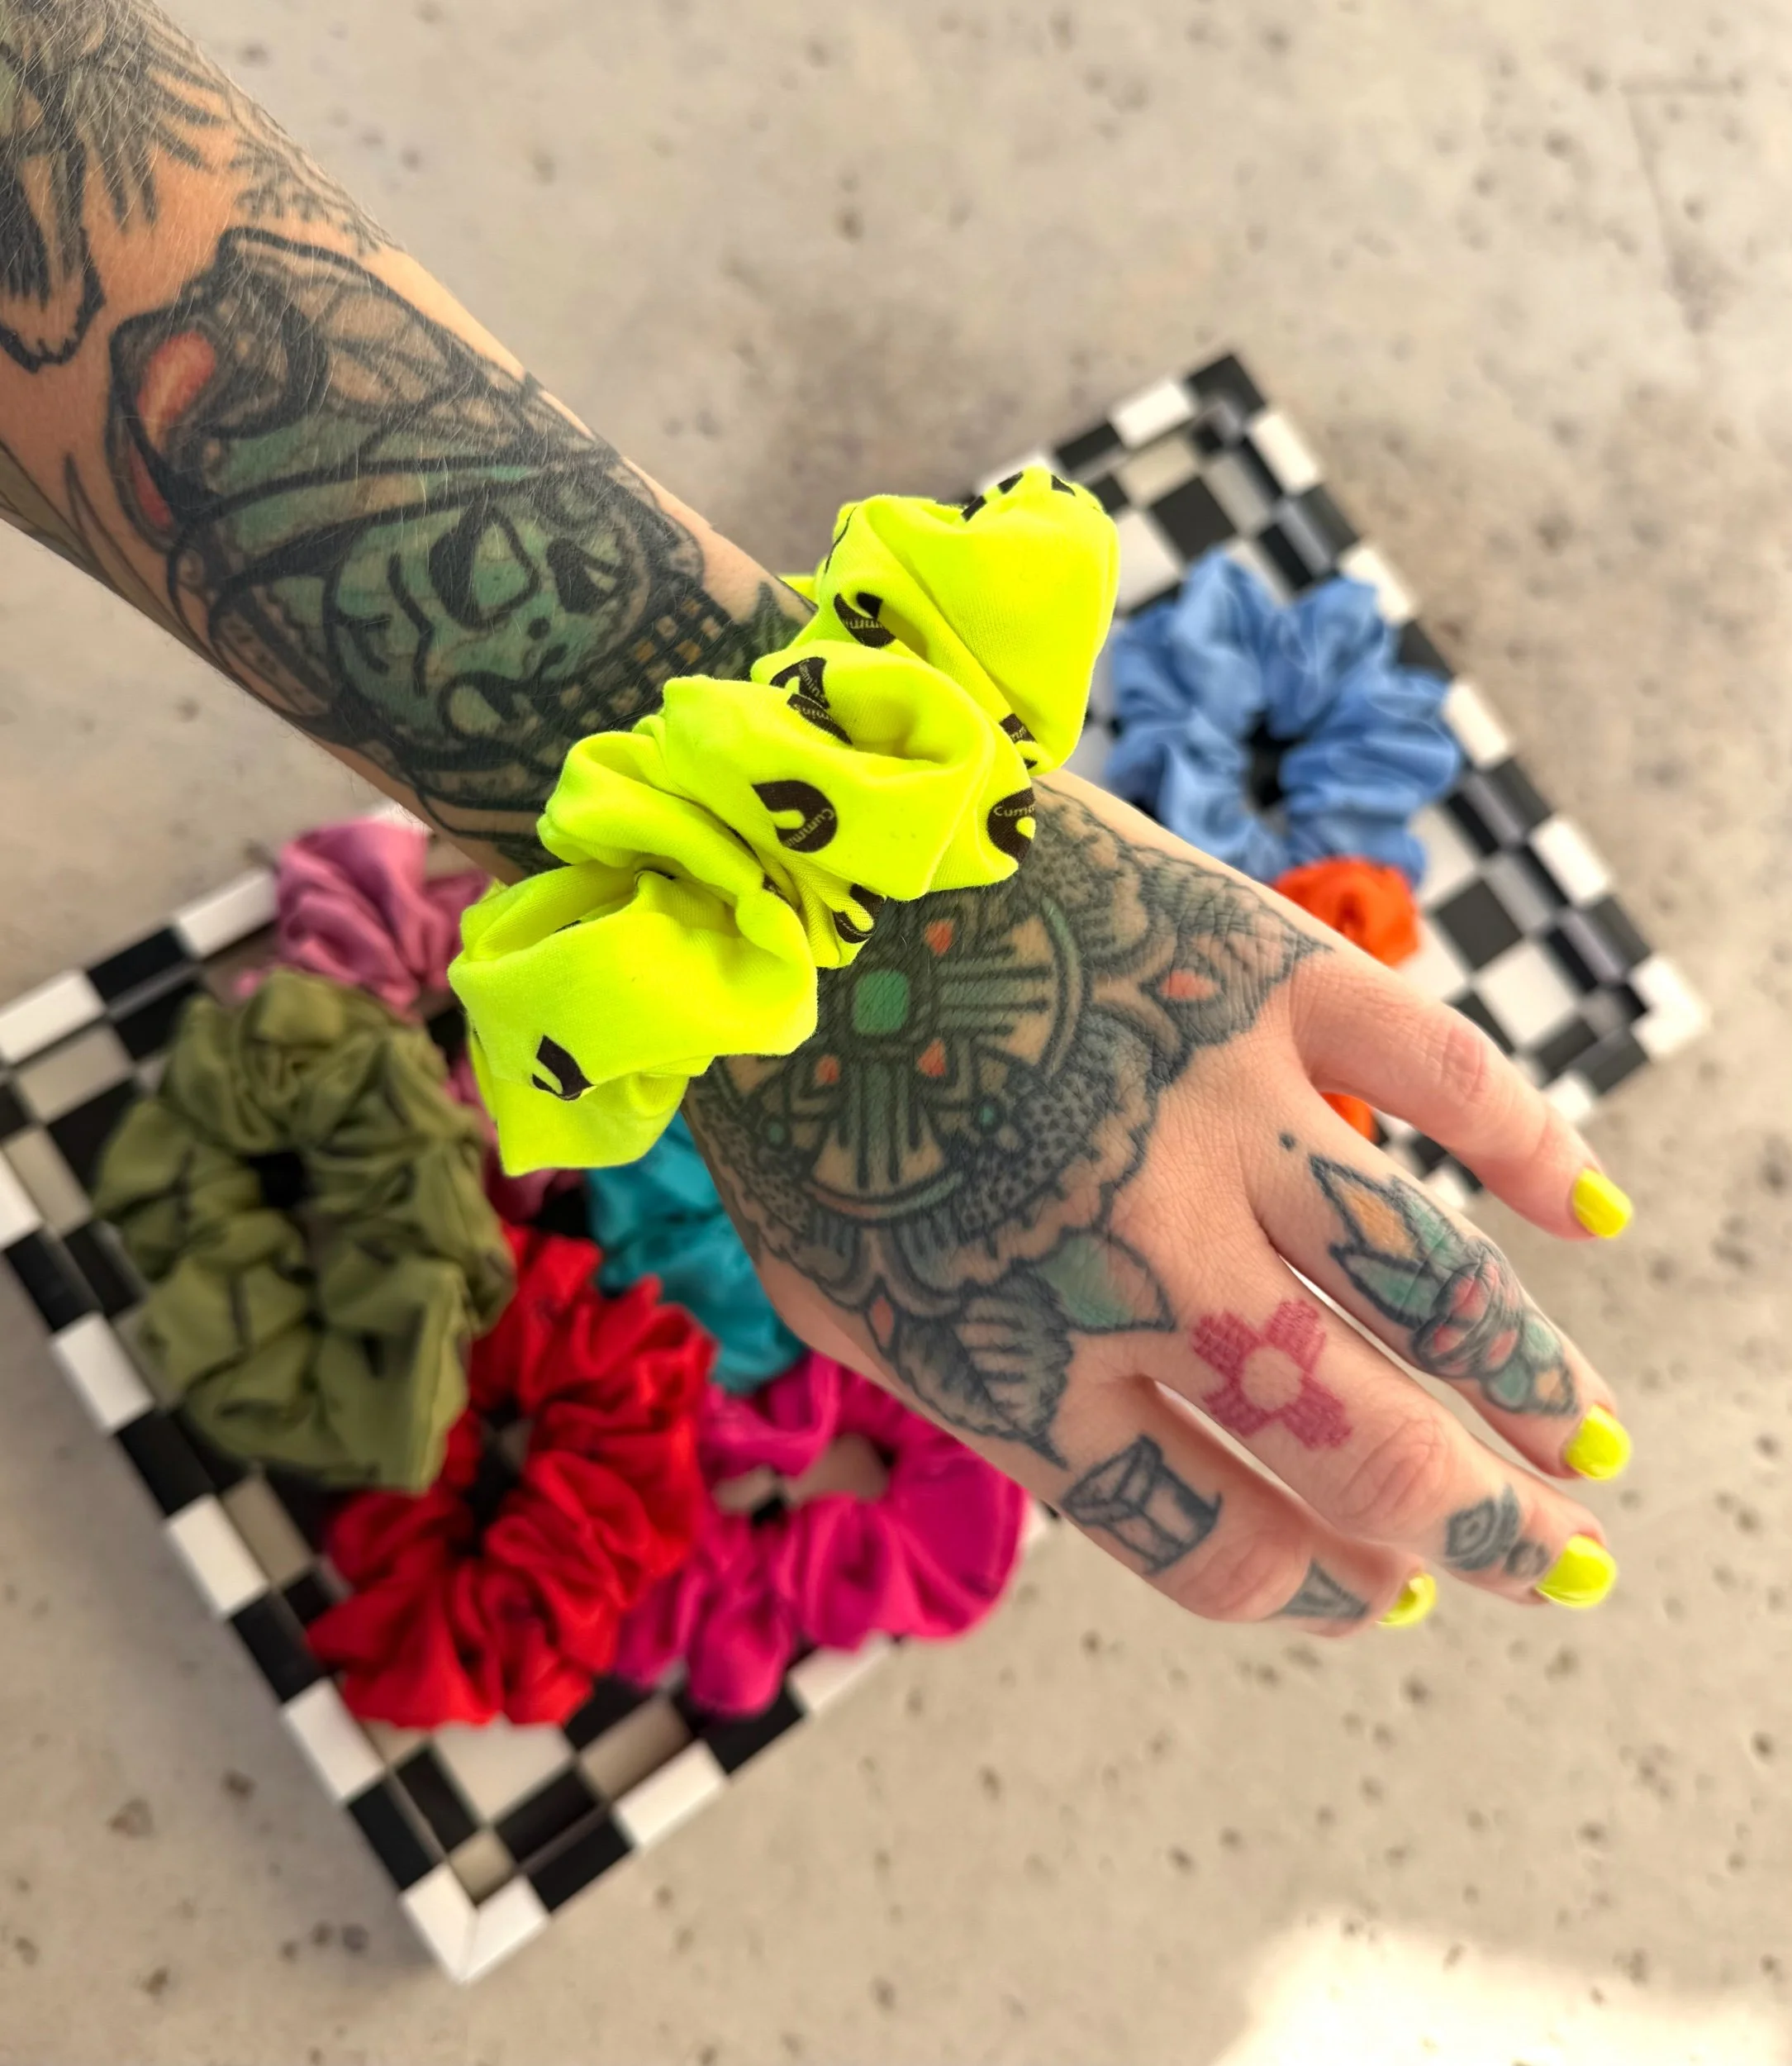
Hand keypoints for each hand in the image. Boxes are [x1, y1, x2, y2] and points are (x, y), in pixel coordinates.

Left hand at [689, 773, 1629, 1635]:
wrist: (794, 865)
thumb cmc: (797, 1098)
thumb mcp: (831, 1299)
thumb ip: (973, 1401)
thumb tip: (1143, 1471)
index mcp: (1017, 1370)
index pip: (1218, 1543)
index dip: (1318, 1590)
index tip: (1374, 1592)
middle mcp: (1136, 1270)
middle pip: (1363, 1453)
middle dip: (1482, 1533)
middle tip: (1554, 1554)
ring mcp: (1215, 1118)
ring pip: (1434, 1291)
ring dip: (1529, 1383)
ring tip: (1578, 1433)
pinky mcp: (1263, 978)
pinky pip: (1446, 1072)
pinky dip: (1535, 1148)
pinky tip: (1582, 1214)